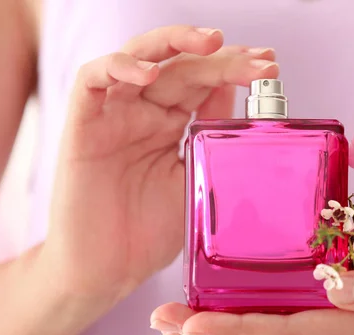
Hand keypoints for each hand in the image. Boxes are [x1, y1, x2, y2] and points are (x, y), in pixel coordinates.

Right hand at [41, 25, 278, 300]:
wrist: (106, 273)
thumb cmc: (149, 233)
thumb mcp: (193, 180)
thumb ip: (209, 138)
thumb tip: (237, 97)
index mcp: (172, 127)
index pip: (204, 83)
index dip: (235, 69)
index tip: (270, 66)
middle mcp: (145, 114)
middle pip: (181, 67)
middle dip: (222, 59)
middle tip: (259, 59)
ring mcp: (114, 117)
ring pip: (139, 59)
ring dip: (173, 44)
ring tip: (212, 43)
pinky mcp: (82, 127)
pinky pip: (92, 82)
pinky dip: (118, 69)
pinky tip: (149, 75)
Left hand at [151, 237, 353, 334]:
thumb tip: (346, 286)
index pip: (292, 334)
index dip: (239, 329)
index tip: (192, 322)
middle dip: (217, 332)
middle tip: (165, 320)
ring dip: (230, 328)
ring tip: (182, 318)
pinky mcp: (349, 325)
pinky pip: (294, 325)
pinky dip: (257, 320)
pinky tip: (232, 309)